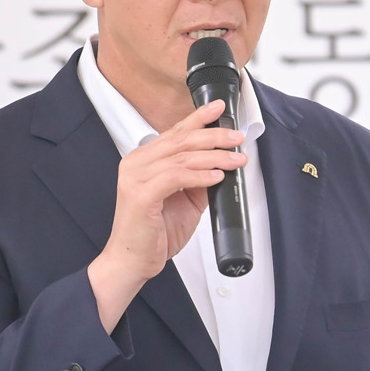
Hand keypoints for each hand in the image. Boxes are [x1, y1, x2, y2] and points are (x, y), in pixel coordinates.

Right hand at [87, 99, 245, 331]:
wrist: (132, 262)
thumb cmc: (154, 233)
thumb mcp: (184, 200)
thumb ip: (198, 180)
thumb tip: (221, 164)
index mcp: (144, 160)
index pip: (175, 133)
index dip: (197, 118)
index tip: (218, 108)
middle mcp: (137, 163)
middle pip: (180, 140)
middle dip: (213, 135)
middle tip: (236, 136)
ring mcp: (136, 177)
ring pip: (181, 156)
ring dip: (214, 156)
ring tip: (236, 159)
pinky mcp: (141, 195)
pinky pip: (176, 176)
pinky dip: (200, 175)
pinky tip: (216, 176)